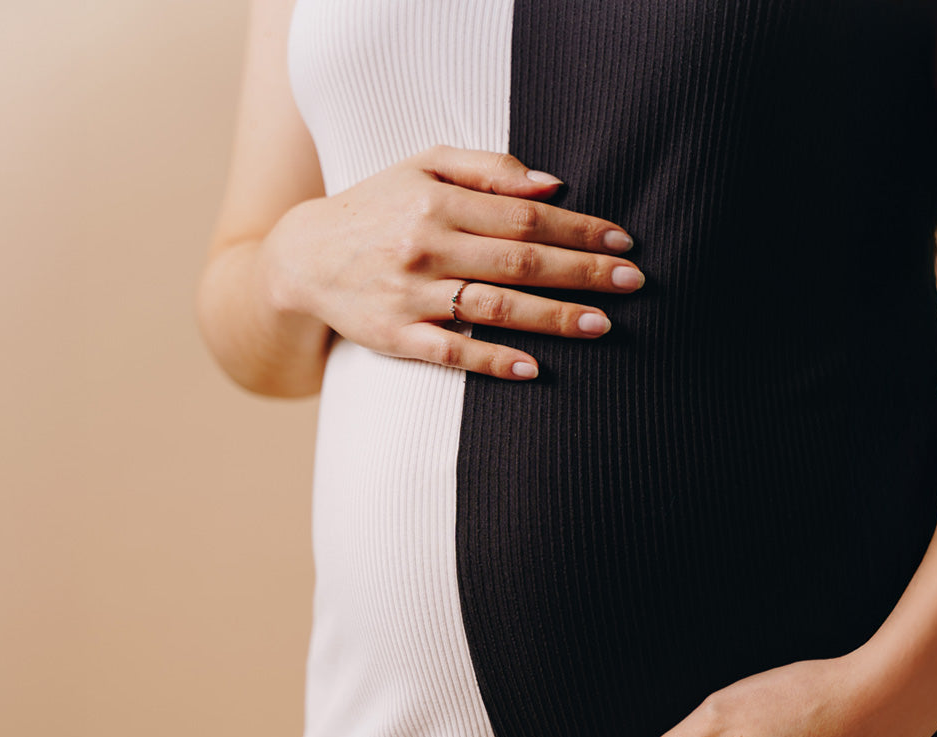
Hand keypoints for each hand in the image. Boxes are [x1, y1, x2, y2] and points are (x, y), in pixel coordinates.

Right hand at [258, 143, 644, 379]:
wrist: (303, 258)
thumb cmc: (376, 208)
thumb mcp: (422, 167)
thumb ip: (487, 171)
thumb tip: (553, 187)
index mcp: (438, 200)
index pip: (524, 214)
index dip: (578, 228)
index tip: (622, 240)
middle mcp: (427, 246)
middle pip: (520, 259)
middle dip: (582, 271)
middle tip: (633, 282)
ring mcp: (412, 295)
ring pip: (495, 306)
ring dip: (553, 317)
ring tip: (603, 326)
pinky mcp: (397, 337)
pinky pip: (452, 353)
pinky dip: (494, 361)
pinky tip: (534, 369)